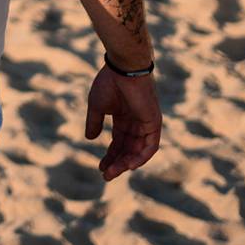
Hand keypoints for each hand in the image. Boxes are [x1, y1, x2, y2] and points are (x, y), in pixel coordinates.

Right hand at [84, 64, 161, 180]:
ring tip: (113, 172)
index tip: (100, 168)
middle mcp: (136, 122)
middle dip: (117, 163)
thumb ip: (94, 122)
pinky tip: (130, 166)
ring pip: (138, 150)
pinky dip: (142, 157)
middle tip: (106, 176)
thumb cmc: (109, 83)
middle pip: (128, 149)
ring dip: (127, 163)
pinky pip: (150, 145)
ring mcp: (146, 123)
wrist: (123, 69)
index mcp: (123, 118)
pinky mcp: (154, 123)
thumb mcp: (96, 106)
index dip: (109, 156)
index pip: (118, 142)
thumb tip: (90, 139)